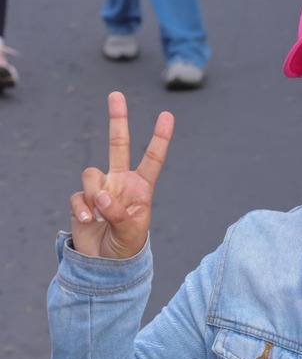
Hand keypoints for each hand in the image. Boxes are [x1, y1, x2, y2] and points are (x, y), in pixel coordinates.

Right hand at [70, 92, 173, 258]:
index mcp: (141, 188)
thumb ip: (117, 212)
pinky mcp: (81, 199)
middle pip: (118, 145)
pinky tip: (88, 222)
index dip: (159, 138)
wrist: (106, 264)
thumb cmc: (127, 247)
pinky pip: (77, 196)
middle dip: (118, 119)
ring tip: (98, 215)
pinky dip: (81, 209)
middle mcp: (120, 182)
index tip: (167, 116)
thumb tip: (100, 194)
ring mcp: (100, 189)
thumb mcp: (130, 232)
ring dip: (92, 194)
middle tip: (116, 94)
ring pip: (90, 174)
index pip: (152, 159)